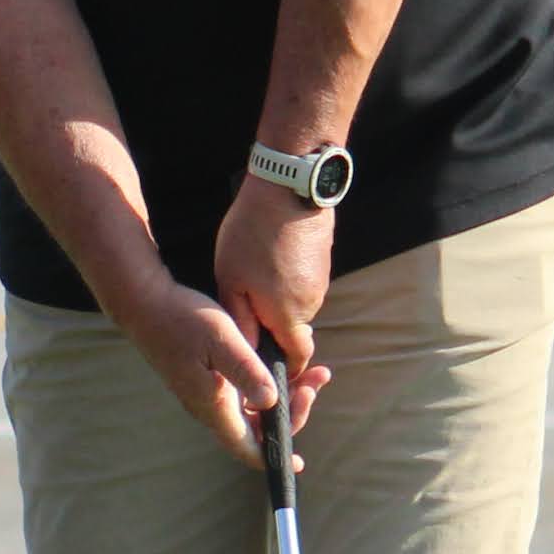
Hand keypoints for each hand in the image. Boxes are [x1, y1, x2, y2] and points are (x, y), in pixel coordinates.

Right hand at [120, 279, 323, 465]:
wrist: (145, 304)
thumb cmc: (183, 319)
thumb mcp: (222, 340)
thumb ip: (246, 372)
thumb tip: (270, 402)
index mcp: (214, 405)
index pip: (247, 449)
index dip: (273, 458)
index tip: (298, 461)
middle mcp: (211, 407)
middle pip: (256, 430)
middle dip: (291, 413)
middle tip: (315, 383)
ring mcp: (207, 394)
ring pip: (253, 410)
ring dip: (284, 396)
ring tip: (311, 372)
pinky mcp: (207, 379)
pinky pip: (244, 394)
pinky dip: (269, 384)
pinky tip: (281, 364)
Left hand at [210, 179, 337, 383]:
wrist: (289, 186)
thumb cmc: (252, 234)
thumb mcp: (230, 279)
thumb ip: (241, 319)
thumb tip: (247, 349)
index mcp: (289, 316)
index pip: (297, 358)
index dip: (284, 367)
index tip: (265, 363)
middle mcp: (312, 303)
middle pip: (294, 330)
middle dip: (273, 326)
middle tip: (245, 304)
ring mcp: (321, 280)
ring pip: (297, 304)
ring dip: (277, 298)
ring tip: (253, 272)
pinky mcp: (323, 259)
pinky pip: (302, 281)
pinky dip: (286, 278)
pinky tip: (267, 256)